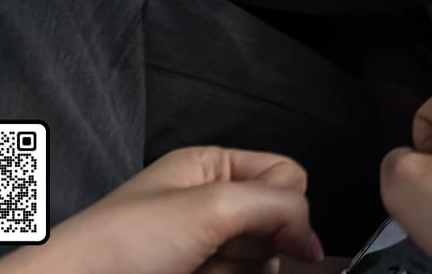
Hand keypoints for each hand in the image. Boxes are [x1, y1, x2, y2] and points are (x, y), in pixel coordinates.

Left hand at [0, 146, 326, 273]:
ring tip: (211, 272)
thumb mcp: (211, 207)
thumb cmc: (118, 244)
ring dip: (252, 269)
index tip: (279, 232)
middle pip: (278, 219)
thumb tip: (313, 239)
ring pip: (264, 258)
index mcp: (211, 167)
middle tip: (233, 254)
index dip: (288, 203)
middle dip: (268, 242)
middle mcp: (211, 204)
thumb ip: (276, 208)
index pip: (285, 174)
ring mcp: (204, 247)